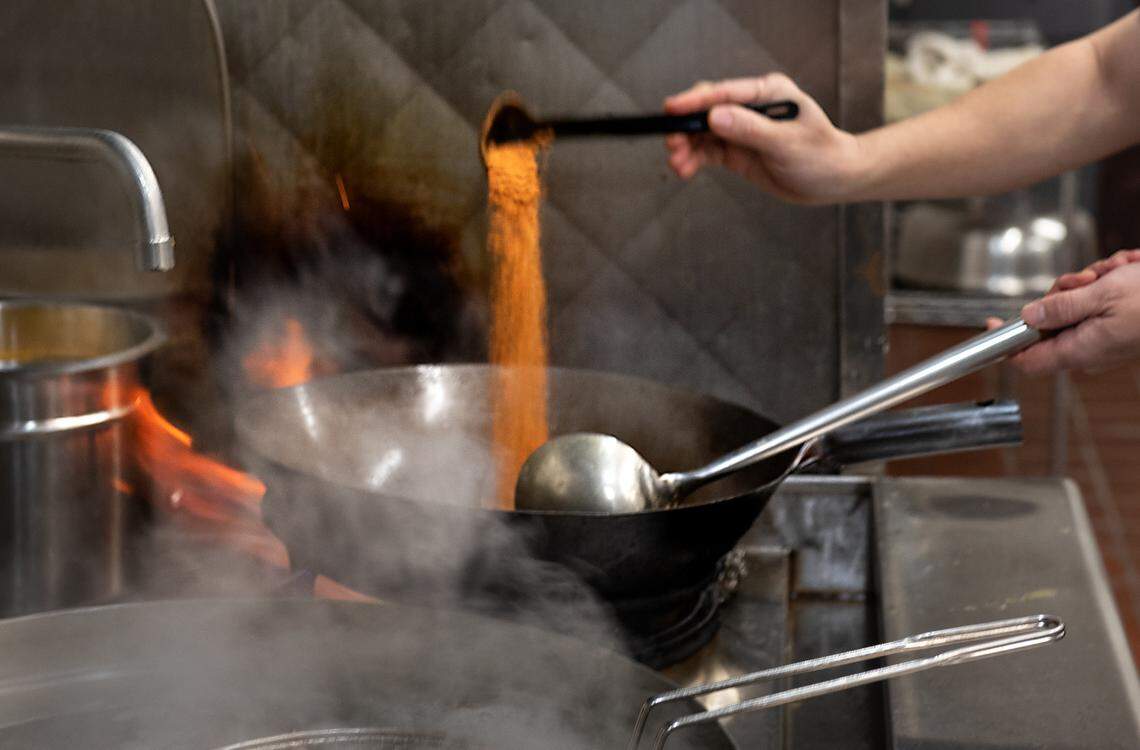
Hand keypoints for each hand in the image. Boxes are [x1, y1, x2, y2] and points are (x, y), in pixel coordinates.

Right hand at [664, 74, 865, 203]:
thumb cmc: (821, 155)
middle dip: (686, 127)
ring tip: (678, 164)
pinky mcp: (736, 150)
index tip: (672, 109)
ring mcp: (742, 129)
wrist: (834, 180)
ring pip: (703, 133)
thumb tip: (714, 117)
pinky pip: (708, 151)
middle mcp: (751, 107)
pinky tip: (686, 169)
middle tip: (673, 145)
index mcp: (767, 93)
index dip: (696, 101)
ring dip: (687, 147)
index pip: (724, 93)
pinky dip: (694, 160)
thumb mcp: (786, 143)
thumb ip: (750, 130)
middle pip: (707, 110)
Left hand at [986, 251, 1139, 374]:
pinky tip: (1128, 271)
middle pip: (1051, 318)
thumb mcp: (1101, 295)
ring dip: (1094, 279)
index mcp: (1081, 350)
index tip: (989, 323)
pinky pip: (1099, 296)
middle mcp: (1090, 347)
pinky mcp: (1118, 321)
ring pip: (1077, 301)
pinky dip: (1111, 278)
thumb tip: (1027, 317)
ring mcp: (1105, 334)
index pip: (1029, 360)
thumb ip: (1061, 307)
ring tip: (1119, 272)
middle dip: (1066, 290)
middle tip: (1088, 278)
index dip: (1006, 343)